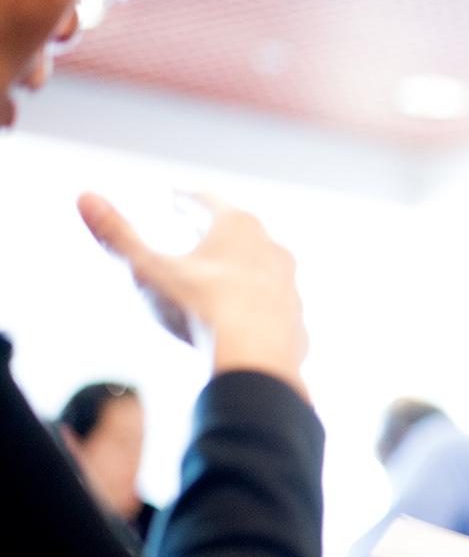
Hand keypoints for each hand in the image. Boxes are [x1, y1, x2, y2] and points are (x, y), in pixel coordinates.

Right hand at [77, 192, 309, 398]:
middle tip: (197, 223)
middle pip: (241, 231)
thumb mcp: (148, 269)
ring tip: (221, 269)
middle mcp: (272, 249)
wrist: (258, 360)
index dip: (187, 199)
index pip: (207, 203)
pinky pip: (270, 306)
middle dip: (216, 227)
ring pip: (261, 268)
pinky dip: (255, 304)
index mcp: (238, 227)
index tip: (175, 196)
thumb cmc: (200, 307)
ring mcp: (289, 286)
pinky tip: (246, 314)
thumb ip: (117, 235)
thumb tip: (85, 196)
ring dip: (240, 265)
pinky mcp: (295, 320)